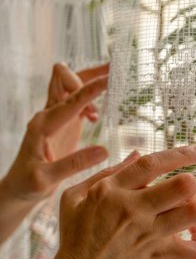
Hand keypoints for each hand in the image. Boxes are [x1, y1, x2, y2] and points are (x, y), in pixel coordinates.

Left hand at [2, 63, 108, 204]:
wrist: (20, 186)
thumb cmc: (28, 183)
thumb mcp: (46, 179)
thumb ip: (74, 164)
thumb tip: (104, 150)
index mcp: (43, 125)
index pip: (71, 100)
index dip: (92, 89)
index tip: (111, 79)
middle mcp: (47, 115)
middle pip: (64, 78)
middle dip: (88, 73)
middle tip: (112, 72)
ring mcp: (55, 116)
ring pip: (70, 85)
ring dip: (89, 80)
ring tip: (111, 81)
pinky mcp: (62, 122)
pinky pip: (75, 100)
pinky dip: (89, 99)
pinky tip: (96, 117)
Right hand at [49, 146, 195, 258]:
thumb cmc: (74, 238)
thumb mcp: (74, 197)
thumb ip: (105, 172)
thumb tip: (137, 154)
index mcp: (111, 190)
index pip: (152, 164)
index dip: (180, 153)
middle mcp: (133, 208)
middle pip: (182, 186)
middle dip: (192, 182)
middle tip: (188, 188)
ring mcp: (147, 233)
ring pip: (192, 212)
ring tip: (190, 211)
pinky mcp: (157, 256)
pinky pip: (195, 251)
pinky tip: (195, 237)